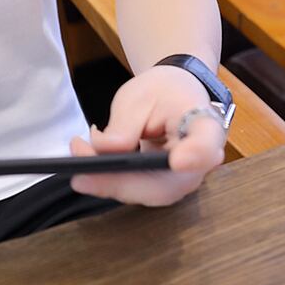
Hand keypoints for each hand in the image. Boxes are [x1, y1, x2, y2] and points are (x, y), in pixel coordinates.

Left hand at [68, 65, 226, 206]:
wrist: (171, 96)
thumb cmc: (161, 92)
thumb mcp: (140, 96)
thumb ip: (124, 124)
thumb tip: (104, 149)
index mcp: (205, 127)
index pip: (206, 145)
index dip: (195, 156)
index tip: (178, 161)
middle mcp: (200, 162)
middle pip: (166, 184)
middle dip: (118, 182)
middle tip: (80, 172)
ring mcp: (182, 178)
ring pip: (146, 192)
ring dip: (106, 181)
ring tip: (78, 152)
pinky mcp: (163, 185)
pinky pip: (136, 189)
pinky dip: (107, 180)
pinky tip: (85, 161)